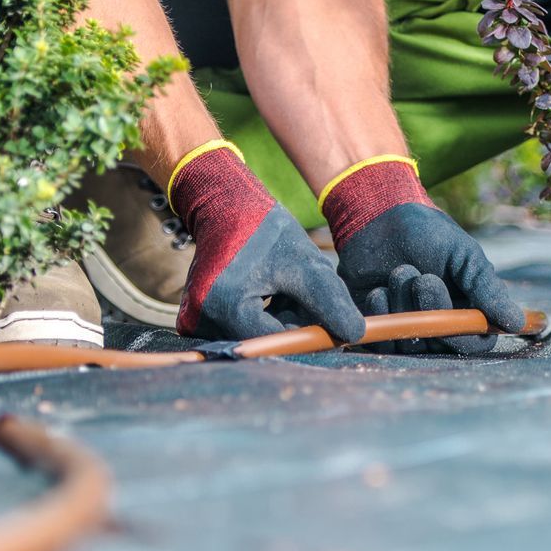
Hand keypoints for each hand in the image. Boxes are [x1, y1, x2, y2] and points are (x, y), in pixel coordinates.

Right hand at [171, 142, 363, 341]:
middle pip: (264, 342)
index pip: (276, 341)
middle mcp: (202, 320)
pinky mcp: (197, 318)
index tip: (334, 329)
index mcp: (225, 306)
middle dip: (293, 326)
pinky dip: (264, 317)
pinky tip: (272, 294)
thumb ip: (329, 301)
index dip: (308, 336)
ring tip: (288, 289)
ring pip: (254, 336)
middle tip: (309, 298)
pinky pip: (240, 328)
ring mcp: (195, 321)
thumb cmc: (265, 230)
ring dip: (280, 321)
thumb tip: (354, 335)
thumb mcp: (304, 263)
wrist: (224, 208)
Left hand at [324, 158, 523, 353]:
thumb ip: (488, 289)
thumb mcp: (465, 255)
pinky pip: (381, 341)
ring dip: (403, 307)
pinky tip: (378, 289)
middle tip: (422, 278)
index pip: (475, 343)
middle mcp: (439, 324)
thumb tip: (517, 323)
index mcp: (467, 310)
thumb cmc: (428, 234)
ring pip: (409, 342)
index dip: (463, 334)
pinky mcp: (378, 327)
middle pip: (440, 345)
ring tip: (400, 271)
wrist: (378, 219)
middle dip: (430, 310)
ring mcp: (407, 327)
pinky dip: (381, 314)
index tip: (451, 306)